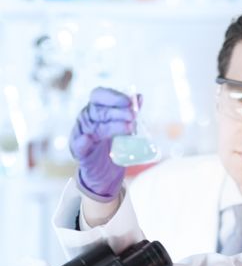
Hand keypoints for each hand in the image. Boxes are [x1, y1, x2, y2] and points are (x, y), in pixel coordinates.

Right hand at [70, 87, 140, 201]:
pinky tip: (87, 139)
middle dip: (118, 112)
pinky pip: (78, 146)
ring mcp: (82, 135)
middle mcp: (87, 119)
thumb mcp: (120, 126)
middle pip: (100, 111)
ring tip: (128, 129)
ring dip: (112, 126)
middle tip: (133, 116)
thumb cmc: (111, 143)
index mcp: (96, 109)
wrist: (103, 170)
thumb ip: (128, 112)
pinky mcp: (80, 152)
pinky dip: (82, 142)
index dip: (113, 96)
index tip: (129, 101)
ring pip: (95, 127)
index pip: (100, 96)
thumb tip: (139, 97)